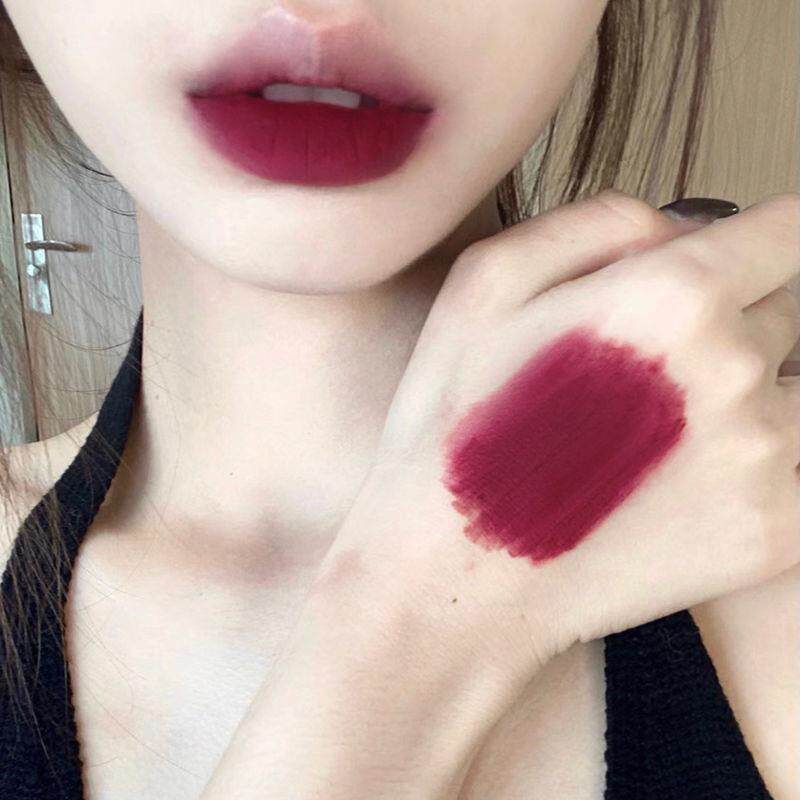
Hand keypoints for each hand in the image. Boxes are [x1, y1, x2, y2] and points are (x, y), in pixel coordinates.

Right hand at [320, 189, 799, 677]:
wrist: (456, 578)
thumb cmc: (453, 429)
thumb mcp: (481, 285)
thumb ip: (595, 221)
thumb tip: (678, 227)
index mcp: (672, 295)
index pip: (790, 229)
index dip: (763, 242)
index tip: (739, 265)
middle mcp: (735, 368)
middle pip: (792, 308)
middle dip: (741, 318)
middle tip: (652, 370)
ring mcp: (767, 456)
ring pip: (798, 386)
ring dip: (753, 392)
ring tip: (661, 432)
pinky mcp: (780, 530)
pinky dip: (757, 458)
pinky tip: (680, 482)